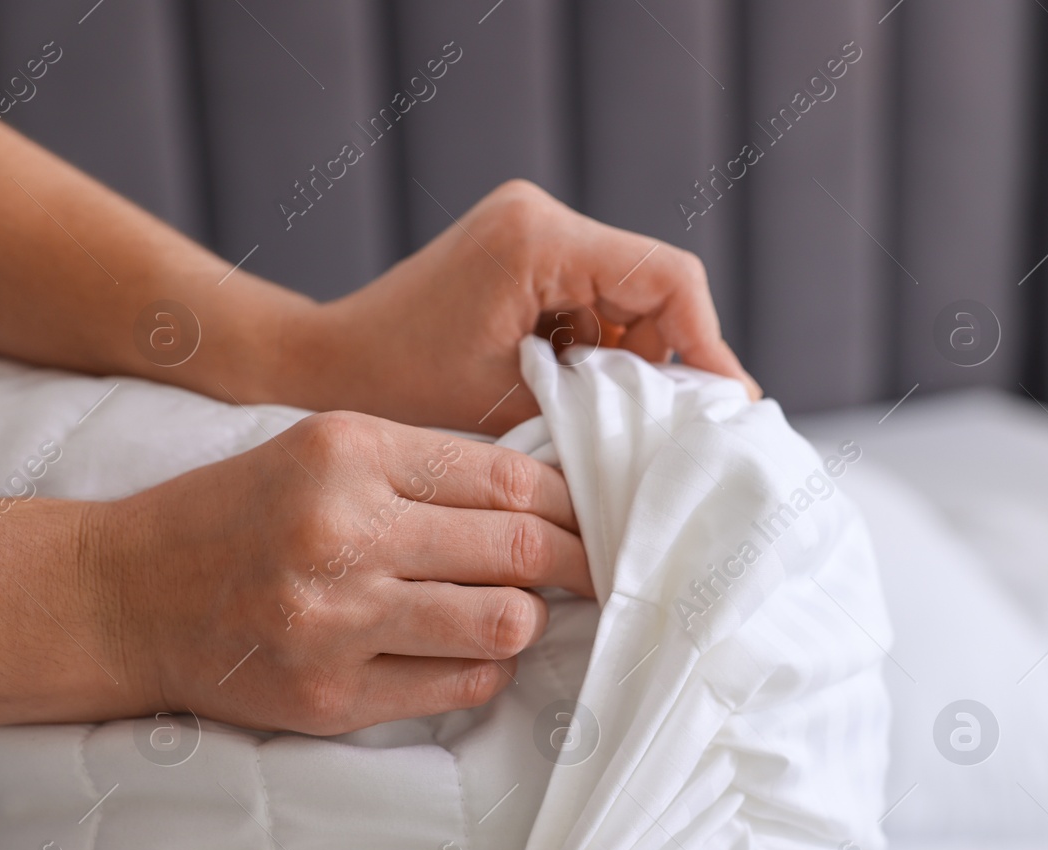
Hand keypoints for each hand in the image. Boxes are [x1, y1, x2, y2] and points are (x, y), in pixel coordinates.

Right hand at [92, 411, 591, 734]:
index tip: (600, 520)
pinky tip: (466, 651)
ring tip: (519, 610)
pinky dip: (485, 669)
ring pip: (503, 623)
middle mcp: (344, 532)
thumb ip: (433, 467)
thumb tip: (553, 497)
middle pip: (521, 551)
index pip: (511, 479)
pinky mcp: (328, 696)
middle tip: (601, 572)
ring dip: (529, 619)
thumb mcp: (328, 451)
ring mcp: (335, 622)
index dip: (575, 505)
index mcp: (350, 452)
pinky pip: (460, 687)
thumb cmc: (240, 514)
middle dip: (582, 565)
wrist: (120, 595)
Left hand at [285, 180, 759, 433]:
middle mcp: (541, 218)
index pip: (667, 278)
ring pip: (631, 298)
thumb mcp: (509, 406)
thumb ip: (599, 410)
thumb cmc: (397, 386)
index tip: (723, 408)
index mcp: (538, 239)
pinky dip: (600, 354)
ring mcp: (533, 231)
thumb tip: (679, 433)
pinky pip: (597, 302)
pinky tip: (576, 397)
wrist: (324, 364)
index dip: (706, 344)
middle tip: (672, 430)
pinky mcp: (526, 254)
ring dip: (632, 362)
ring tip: (608, 422)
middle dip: (668, 360)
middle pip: (656, 286)